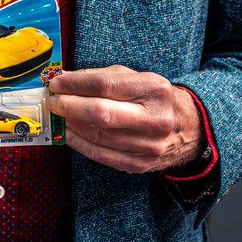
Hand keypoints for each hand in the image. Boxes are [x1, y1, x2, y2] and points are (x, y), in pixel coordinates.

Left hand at [44, 65, 201, 173]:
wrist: (190, 128)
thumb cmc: (156, 98)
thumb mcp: (137, 78)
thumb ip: (102, 77)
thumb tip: (66, 80)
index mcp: (154, 89)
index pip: (105, 85)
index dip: (75, 85)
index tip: (56, 83)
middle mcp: (153, 119)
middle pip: (100, 113)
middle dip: (69, 106)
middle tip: (52, 101)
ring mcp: (148, 146)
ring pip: (97, 135)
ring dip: (71, 124)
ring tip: (59, 115)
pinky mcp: (139, 165)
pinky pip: (101, 154)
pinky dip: (79, 143)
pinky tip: (68, 133)